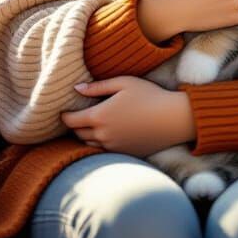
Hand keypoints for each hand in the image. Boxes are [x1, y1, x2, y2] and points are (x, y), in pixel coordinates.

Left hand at [60, 77, 195, 156]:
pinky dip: (100, 143)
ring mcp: (113, 147)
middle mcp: (103, 135)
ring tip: (91, 125)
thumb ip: (97, 87)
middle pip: (78, 134)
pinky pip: (104, 151)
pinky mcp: (124, 154)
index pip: (71, 121)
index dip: (65, 116)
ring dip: (86, 135)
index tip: (64, 111)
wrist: (173, 118)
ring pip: (89, 144)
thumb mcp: (123, 83)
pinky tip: (107, 134)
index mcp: (100, 116)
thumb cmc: (149, 95)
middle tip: (77, 116)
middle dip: (75, 125)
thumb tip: (77, 88)